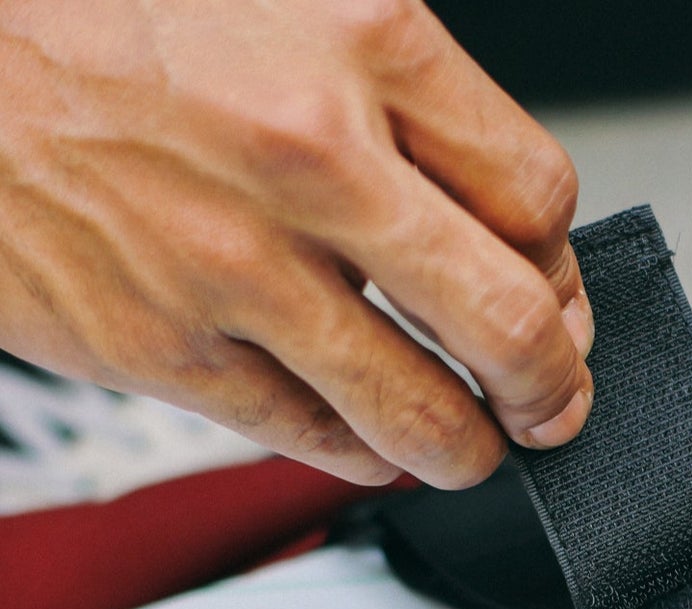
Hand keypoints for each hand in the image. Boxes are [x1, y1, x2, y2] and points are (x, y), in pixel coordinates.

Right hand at [0, 0, 592, 487]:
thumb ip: (405, 98)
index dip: (563, 272)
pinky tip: (372, 444)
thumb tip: (506, 225)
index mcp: (361, 41)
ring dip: (470, 448)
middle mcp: (309, 157)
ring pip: (421, 413)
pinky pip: (314, 440)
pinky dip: (365, 456)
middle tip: (551, 407)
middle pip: (508, 324)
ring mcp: (234, 265)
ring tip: (473, 445)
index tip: (556, 301)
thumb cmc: (104, 10)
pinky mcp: (164, 346)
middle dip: (551, 390)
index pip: (537, 200)